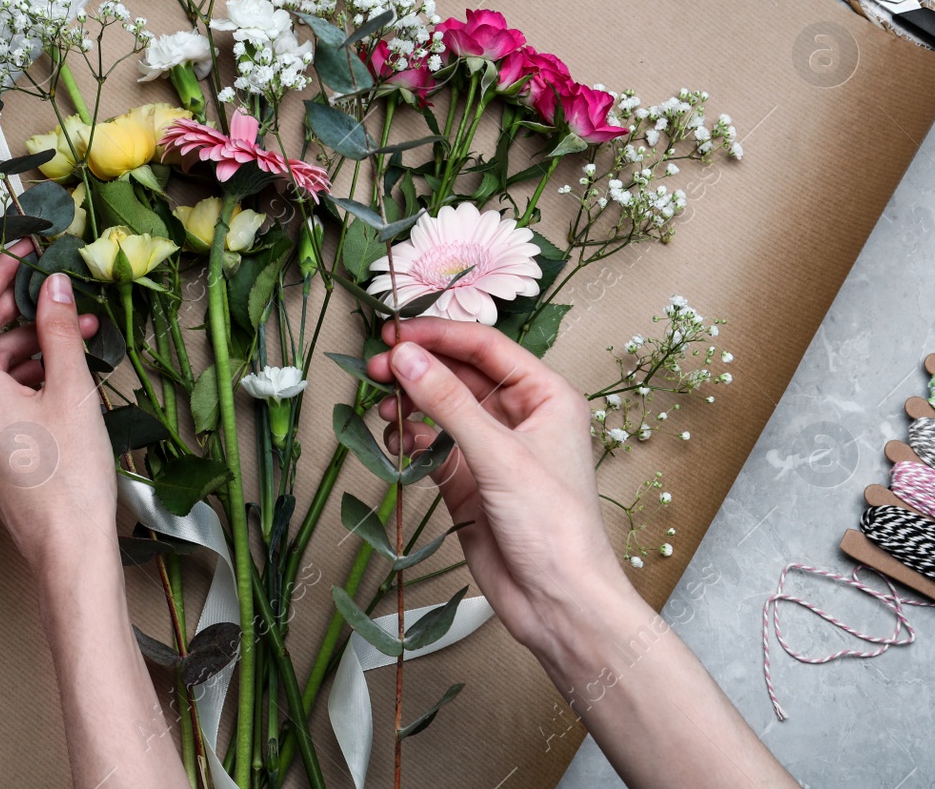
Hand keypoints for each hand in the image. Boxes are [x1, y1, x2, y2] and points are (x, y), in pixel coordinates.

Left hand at [0, 241, 110, 570]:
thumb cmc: (69, 480)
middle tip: (59, 287)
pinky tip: (65, 369)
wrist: (67, 548)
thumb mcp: (71, 390)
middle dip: (24, 308)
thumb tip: (53, 287)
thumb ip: (59, 329)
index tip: (27, 250)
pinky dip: (28, 375)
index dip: (1, 271)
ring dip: (33, 344)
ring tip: (79, 332)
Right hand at [364, 317, 629, 652]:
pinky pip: (431, 445)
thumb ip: (448, 403)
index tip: (394, 332)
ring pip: (441, 408)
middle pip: (458, 374)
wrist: (557, 602)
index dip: (438, 335)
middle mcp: (519, 416)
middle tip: (377, 368)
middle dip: (417, 368)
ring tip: (383, 407)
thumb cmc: (553, 526)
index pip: (485, 347)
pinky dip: (409, 438)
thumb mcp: (500, 455)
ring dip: (409, 403)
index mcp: (545, 396)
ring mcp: (491, 449)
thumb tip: (406, 357)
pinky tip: (394, 441)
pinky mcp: (468, 479)